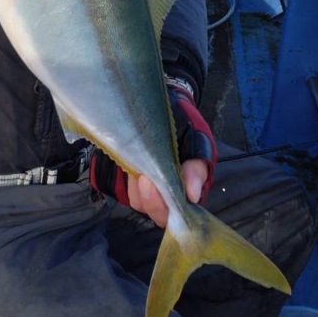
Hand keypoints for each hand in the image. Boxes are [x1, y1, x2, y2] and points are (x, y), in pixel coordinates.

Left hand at [89, 85, 216, 227]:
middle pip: (155, 212)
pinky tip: (125, 161)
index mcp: (187, 189)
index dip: (167, 207)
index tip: (159, 187)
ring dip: (134, 187)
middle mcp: (165, 194)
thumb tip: (192, 195)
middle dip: (149, 199)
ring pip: (137, 201)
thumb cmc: (184, 121)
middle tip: (143, 177)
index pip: (177, 213)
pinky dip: (121, 178)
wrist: (162, 103)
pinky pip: (120, 188)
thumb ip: (197, 165)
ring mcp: (144, 189)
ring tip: (134, 163)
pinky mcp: (124, 180)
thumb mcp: (197, 137)